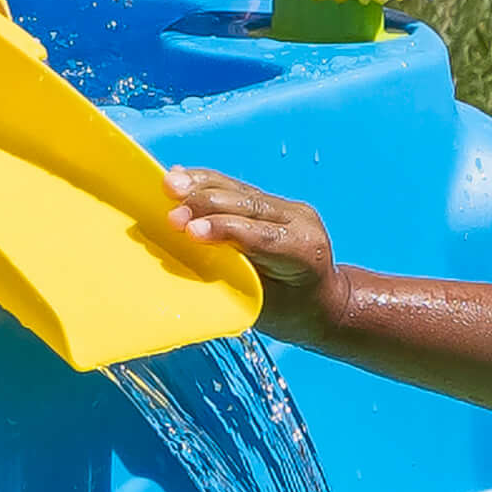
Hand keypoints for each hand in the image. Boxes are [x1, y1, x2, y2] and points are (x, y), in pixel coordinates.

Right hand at [166, 169, 342, 345]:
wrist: (321, 299)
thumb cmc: (293, 313)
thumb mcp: (267, 309)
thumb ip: (236, 284)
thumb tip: (193, 268)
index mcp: (304, 250)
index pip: (261, 235)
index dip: (224, 230)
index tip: (190, 231)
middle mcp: (300, 220)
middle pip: (248, 205)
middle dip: (206, 206)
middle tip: (172, 216)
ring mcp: (287, 208)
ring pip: (240, 190)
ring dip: (201, 187)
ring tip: (169, 185)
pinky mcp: (272, 202)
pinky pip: (236, 189)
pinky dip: (207, 184)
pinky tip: (182, 178)